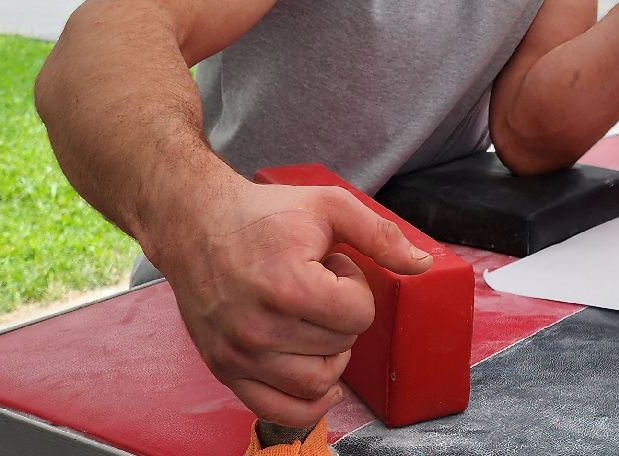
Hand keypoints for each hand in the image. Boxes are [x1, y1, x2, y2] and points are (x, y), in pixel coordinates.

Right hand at [149, 179, 432, 425]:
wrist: (195, 224)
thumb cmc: (263, 214)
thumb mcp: (328, 206)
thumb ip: (380, 234)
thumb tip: (422, 265)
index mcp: (288, 287)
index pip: (359, 316)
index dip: (356, 287)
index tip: (332, 266)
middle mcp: (260, 328)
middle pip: (341, 347)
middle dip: (341, 315)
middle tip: (317, 285)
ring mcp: (240, 354)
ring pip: (317, 384)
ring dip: (330, 353)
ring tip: (311, 320)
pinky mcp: (225, 370)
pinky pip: (279, 411)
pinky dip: (309, 405)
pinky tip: (321, 380)